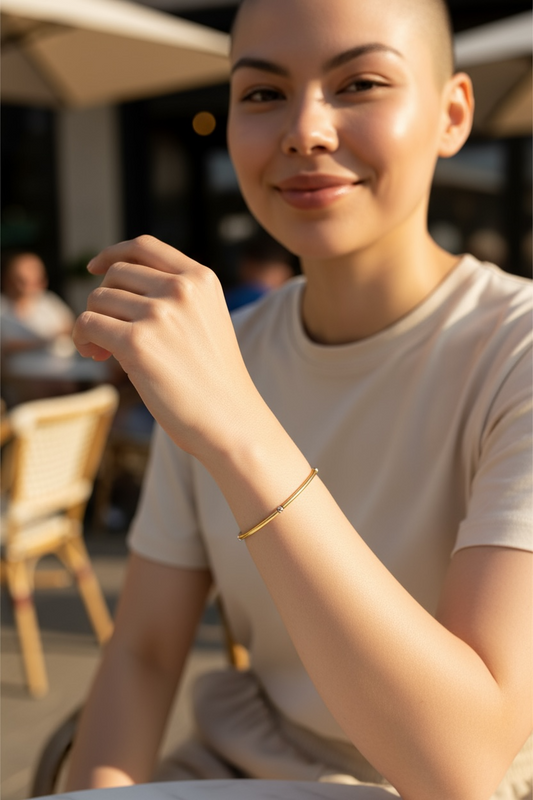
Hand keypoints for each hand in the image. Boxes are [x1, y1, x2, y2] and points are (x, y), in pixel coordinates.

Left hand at [73, 236, 264, 459]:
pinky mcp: (137, 342)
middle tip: (106, 332)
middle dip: (104, 300)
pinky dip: (83, 338)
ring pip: (98, 300)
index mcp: (201, 279)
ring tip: (102, 350)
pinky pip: (88, 324)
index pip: (145, 247)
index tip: (96, 268)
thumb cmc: (214, 381)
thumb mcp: (205, 322)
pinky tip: (95, 355)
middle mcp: (181, 289)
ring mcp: (160, 314)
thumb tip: (108, 292)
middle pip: (116, 275)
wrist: (231, 421)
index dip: (113, 253)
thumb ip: (173, 298)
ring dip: (92, 323)